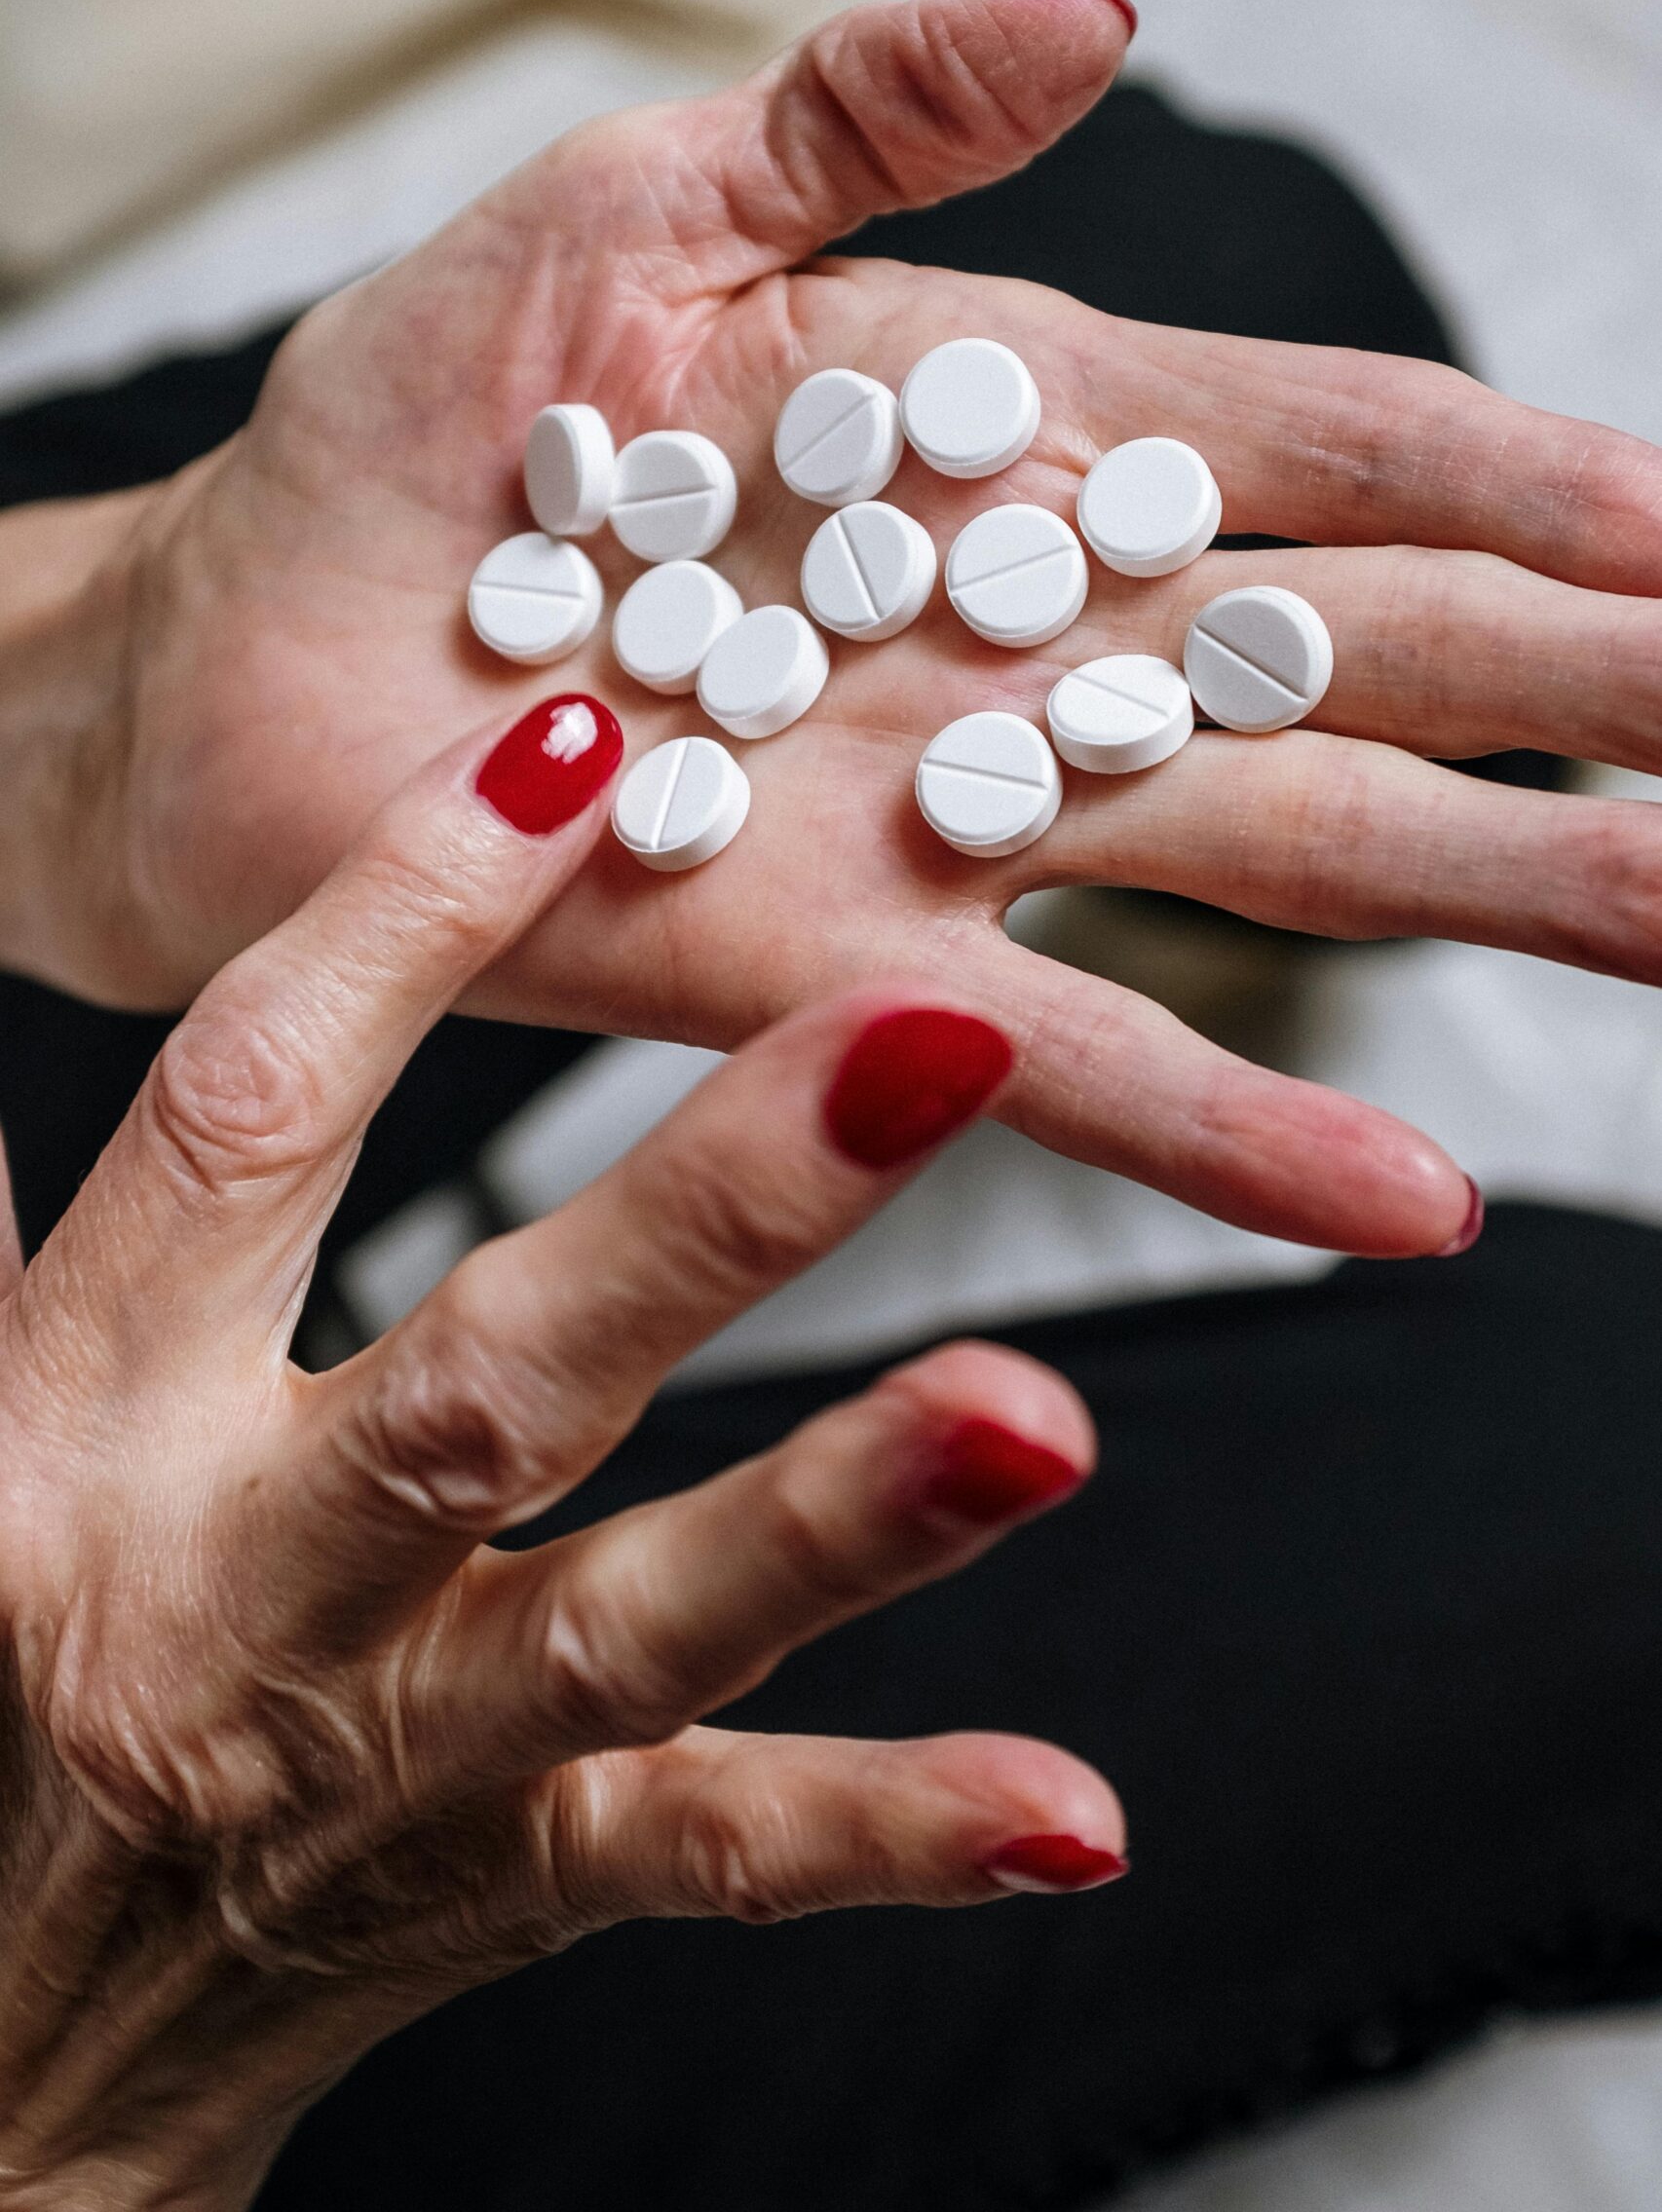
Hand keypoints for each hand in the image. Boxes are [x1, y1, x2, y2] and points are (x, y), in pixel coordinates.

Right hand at [0, 694, 1122, 2211]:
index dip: (398, 919)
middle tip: (932, 1041)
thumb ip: (1, 1222)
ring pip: (628, 1623)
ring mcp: (389, 1750)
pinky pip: (701, 1861)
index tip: (575, 748)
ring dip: (844, 1520)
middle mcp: (240, 1583)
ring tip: (1038, 1419)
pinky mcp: (502, 1884)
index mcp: (80, 1415)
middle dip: (715, 1209)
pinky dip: (890, 1837)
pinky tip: (1075, 1815)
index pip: (247, 1120)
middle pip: (490, 1374)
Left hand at [12, 0, 1661, 1257]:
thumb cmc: (413, 430)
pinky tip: (1410, 1203)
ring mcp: (944, 822)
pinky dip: (1230, 1133)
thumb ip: (851, 111)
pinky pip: (1059, 1061)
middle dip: (1586, 695)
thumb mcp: (621, 208)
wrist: (230, 663)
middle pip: (1358, 663)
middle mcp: (1015, 644)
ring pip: (1270, 861)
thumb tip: (1090, 10)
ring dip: (1498, 902)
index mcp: (997, 431)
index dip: (1521, 476)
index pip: (1317, 445)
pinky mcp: (831, 980)